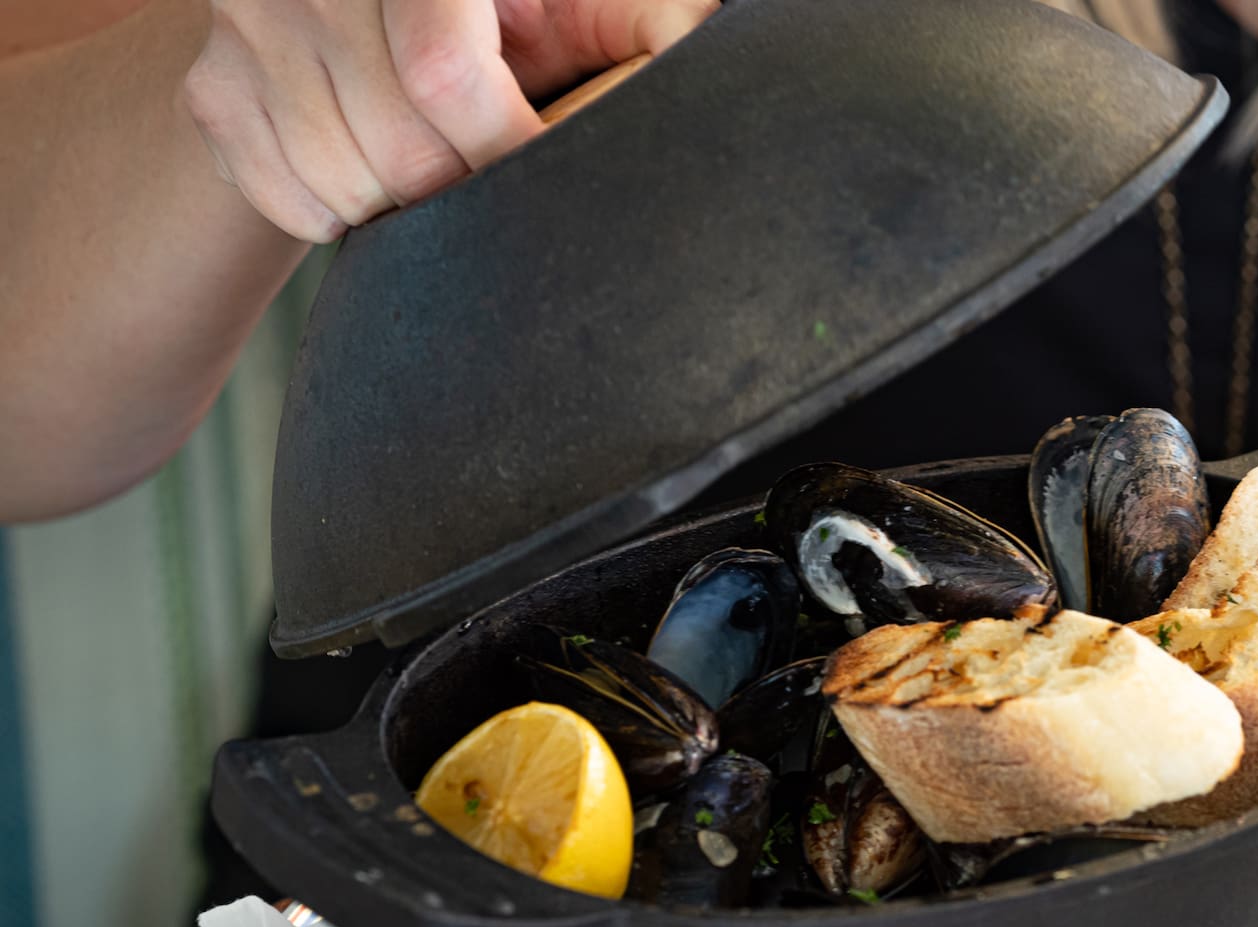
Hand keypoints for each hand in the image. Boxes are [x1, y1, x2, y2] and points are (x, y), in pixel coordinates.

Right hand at [182, 0, 716, 241]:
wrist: (395, 4)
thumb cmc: (544, 6)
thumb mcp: (605, 0)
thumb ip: (657, 23)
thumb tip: (691, 70)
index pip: (440, 71)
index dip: (504, 146)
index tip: (550, 177)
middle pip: (395, 147)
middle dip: (465, 195)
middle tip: (504, 190)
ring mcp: (247, 25)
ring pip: (338, 182)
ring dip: (408, 214)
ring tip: (451, 179)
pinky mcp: (211, 87)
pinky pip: (284, 200)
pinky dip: (344, 218)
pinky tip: (386, 180)